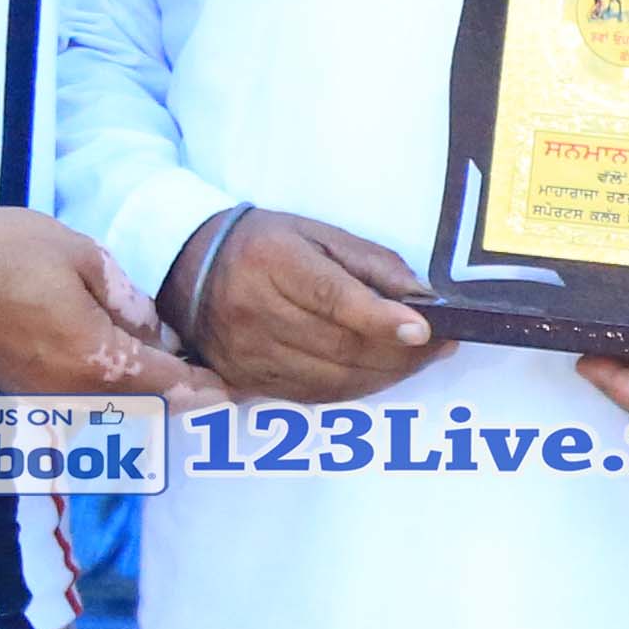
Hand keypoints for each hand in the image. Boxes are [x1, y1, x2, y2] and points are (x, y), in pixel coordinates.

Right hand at [0, 203, 194, 398]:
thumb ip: (127, 298)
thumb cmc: (2, 251)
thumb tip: (152, 329)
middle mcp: (71, 392)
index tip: (232, 394)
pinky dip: (102, 387)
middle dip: (178, 397)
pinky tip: (111, 359)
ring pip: (107, 405)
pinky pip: (74, 397)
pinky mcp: (16, 389)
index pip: (168, 387)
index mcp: (97, 359)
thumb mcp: (82, 254)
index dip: (205, 391)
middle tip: (212, 386)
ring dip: (138, 393)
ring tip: (168, 369)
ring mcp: (40, 396)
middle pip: (141, 406)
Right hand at [186, 207, 439, 403]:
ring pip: (332, 380)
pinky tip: (379, 373)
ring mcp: (248, 353)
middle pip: (339, 347)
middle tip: (438, 347)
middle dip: (398, 353)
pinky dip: (355, 389)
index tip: (422, 329)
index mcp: (272, 263)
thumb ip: (370, 262)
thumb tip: (420, 298)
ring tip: (416, 361)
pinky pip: (314, 395)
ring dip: (384, 376)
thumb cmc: (265, 245)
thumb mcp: (317, 232)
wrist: (190, 268)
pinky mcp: (246, 381)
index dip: (380, 319)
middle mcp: (255, 312)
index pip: (332, 299)